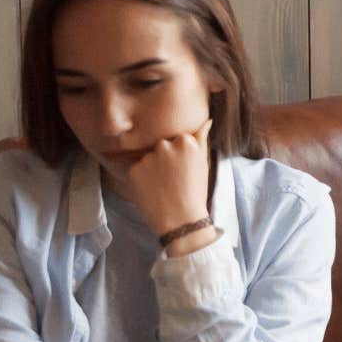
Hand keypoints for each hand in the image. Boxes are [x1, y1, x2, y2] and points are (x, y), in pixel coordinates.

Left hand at [127, 119, 214, 247]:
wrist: (181, 221)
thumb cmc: (195, 192)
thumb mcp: (203, 163)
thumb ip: (201, 139)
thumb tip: (207, 120)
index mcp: (186, 142)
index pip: (176, 139)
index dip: (178, 155)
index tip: (183, 169)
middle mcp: (166, 145)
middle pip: (160, 146)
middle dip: (164, 159)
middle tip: (173, 179)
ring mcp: (149, 158)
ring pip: (147, 158)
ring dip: (151, 169)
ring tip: (163, 187)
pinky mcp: (134, 170)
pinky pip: (136, 170)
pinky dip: (141, 179)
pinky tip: (152, 191)